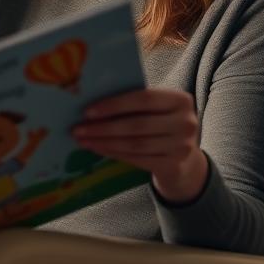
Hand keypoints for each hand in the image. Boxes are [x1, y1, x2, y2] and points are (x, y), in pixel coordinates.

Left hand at [71, 88, 207, 204]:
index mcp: (180, 99)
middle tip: (78, 129)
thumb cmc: (161, 122)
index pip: (144, 99)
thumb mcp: (157, 108)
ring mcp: (182, 146)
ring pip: (135, 144)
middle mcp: (186, 122)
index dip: (114, 105)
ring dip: (105, 142)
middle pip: (137, 125)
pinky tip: (98, 149)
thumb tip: (94, 105)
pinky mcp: (173, 165)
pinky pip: (137, 159)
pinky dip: (115, 153)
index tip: (88, 111)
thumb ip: (135, 103)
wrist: (183, 155)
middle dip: (103, 127)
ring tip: (83, 140)